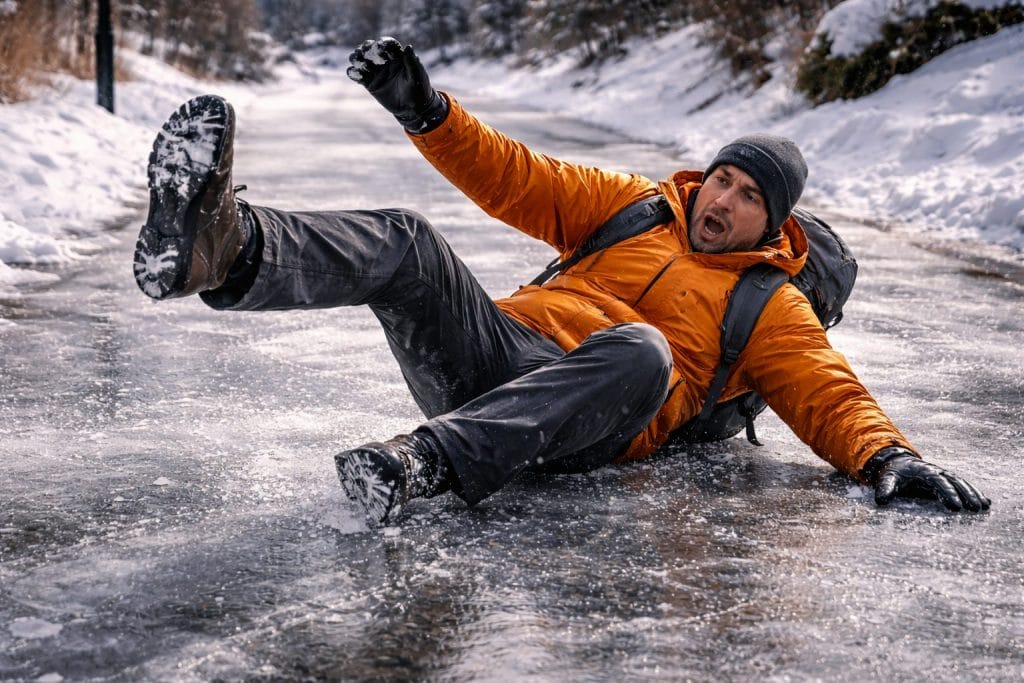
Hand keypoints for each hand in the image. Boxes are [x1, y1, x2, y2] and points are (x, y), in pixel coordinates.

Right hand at [347, 37, 447, 132]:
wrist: (413, 109)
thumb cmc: (419, 90)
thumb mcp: (417, 77)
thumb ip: (412, 62)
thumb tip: (408, 46)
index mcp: (397, 57)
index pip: (388, 46)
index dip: (383, 44)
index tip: (380, 48)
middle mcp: (385, 62)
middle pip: (371, 50)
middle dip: (366, 48)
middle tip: (363, 52)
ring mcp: (376, 72)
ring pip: (362, 60)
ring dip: (357, 58)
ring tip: (357, 61)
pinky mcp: (369, 83)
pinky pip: (358, 76)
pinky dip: (353, 73)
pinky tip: (354, 72)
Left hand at [865, 447, 989, 511]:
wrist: (898, 462)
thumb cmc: (893, 473)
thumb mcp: (887, 479)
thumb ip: (885, 489)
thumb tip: (881, 501)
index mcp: (924, 471)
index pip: (938, 481)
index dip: (948, 493)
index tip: (956, 506)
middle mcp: (937, 472)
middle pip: (955, 482)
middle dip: (966, 494)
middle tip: (975, 508)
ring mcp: (944, 475)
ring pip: (962, 484)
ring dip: (974, 494)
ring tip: (984, 507)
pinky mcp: (948, 481)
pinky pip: (963, 486)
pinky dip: (975, 493)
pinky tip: (987, 502)